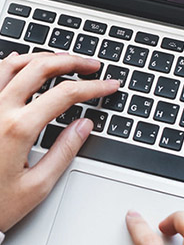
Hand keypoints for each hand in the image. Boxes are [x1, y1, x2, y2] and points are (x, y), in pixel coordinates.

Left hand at [0, 52, 119, 231]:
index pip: (65, 95)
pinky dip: (15, 63)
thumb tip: (84, 126)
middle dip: (72, 62)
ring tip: (65, 60)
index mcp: (18, 128)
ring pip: (14, 63)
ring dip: (43, 58)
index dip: (93, 87)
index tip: (108, 85)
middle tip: (91, 65)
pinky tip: (26, 65)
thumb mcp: (37, 186)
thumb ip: (63, 152)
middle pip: (41, 68)